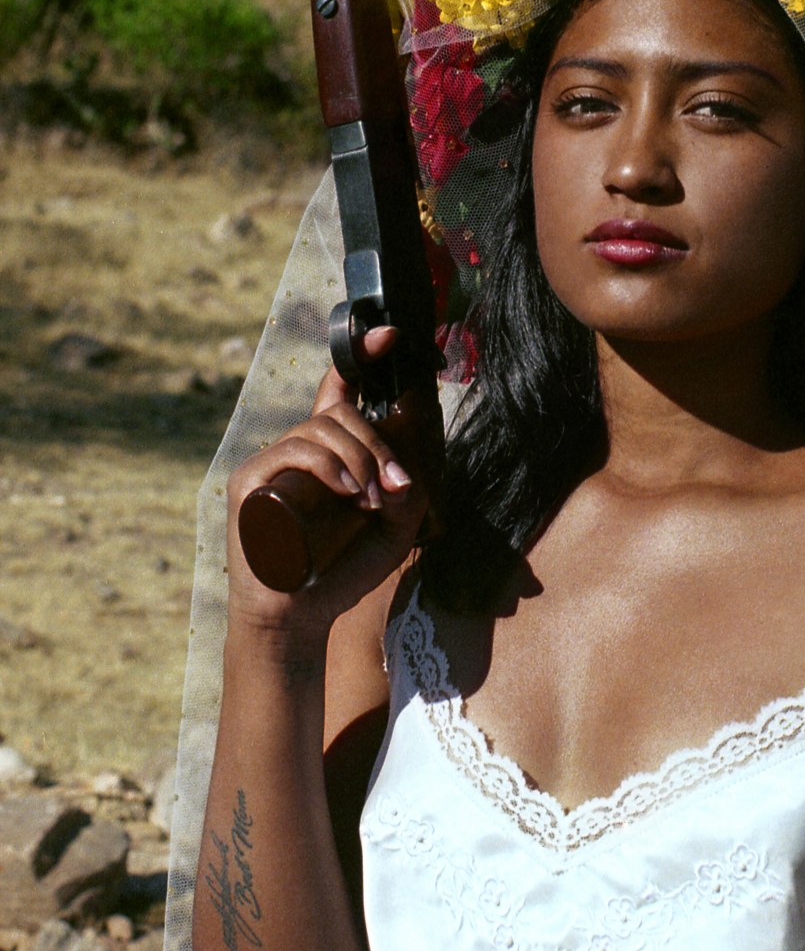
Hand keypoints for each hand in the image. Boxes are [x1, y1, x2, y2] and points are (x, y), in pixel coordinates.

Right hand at [225, 326, 433, 651]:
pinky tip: (347, 492)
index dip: (361, 355)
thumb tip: (404, 458)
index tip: (388, 334)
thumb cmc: (344, 570)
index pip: (340, 391)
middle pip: (342, 411)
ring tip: (371, 500)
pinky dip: (327, 465)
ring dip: (359, 458)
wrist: (301, 616)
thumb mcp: (393, 527)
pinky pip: (292, 451)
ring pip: (322, 428)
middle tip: (395, 484)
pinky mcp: (251, 482)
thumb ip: (407, 489)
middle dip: (378, 442)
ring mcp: (271, 461)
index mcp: (330, 452)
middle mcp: (299, 448)